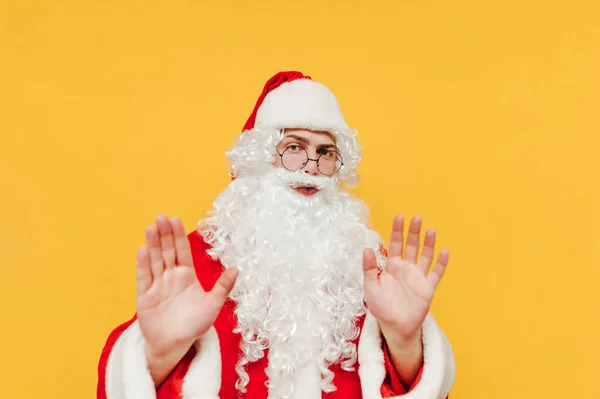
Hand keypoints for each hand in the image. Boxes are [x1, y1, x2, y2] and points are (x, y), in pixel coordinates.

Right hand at [136, 215, 237, 371]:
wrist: (174, 346)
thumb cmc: (194, 325)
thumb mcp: (212, 305)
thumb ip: (223, 287)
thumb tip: (236, 268)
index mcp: (187, 276)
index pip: (182, 251)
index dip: (179, 235)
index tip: (176, 219)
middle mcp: (171, 277)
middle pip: (167, 251)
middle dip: (164, 234)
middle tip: (161, 217)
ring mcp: (157, 285)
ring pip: (154, 260)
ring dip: (152, 244)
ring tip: (150, 227)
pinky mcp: (144, 296)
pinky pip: (143, 277)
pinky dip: (143, 264)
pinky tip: (143, 250)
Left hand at [363, 215, 448, 341]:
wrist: (395, 327)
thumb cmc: (381, 307)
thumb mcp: (370, 287)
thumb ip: (369, 269)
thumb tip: (367, 249)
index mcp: (392, 266)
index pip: (395, 243)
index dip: (397, 230)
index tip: (399, 216)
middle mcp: (406, 268)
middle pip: (411, 245)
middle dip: (414, 231)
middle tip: (417, 217)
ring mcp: (418, 277)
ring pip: (425, 256)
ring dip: (428, 243)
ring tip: (431, 230)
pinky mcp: (428, 288)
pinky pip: (436, 273)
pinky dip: (441, 263)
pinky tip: (444, 251)